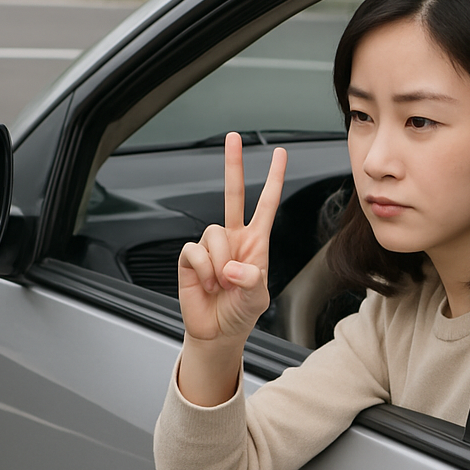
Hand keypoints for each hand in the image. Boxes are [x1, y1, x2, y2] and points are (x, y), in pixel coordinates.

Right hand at [178, 132, 287, 343]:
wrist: (217, 332)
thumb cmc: (240, 313)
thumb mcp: (257, 299)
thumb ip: (250, 281)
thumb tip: (230, 266)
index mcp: (256, 243)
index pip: (265, 204)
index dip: (273, 179)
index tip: (279, 154)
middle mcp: (233, 239)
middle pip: (232, 194)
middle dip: (233, 165)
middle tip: (233, 137)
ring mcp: (211, 247)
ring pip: (214, 233)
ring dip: (219, 262)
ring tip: (220, 284)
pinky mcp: (190, 258)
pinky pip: (195, 251)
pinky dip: (203, 270)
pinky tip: (206, 284)